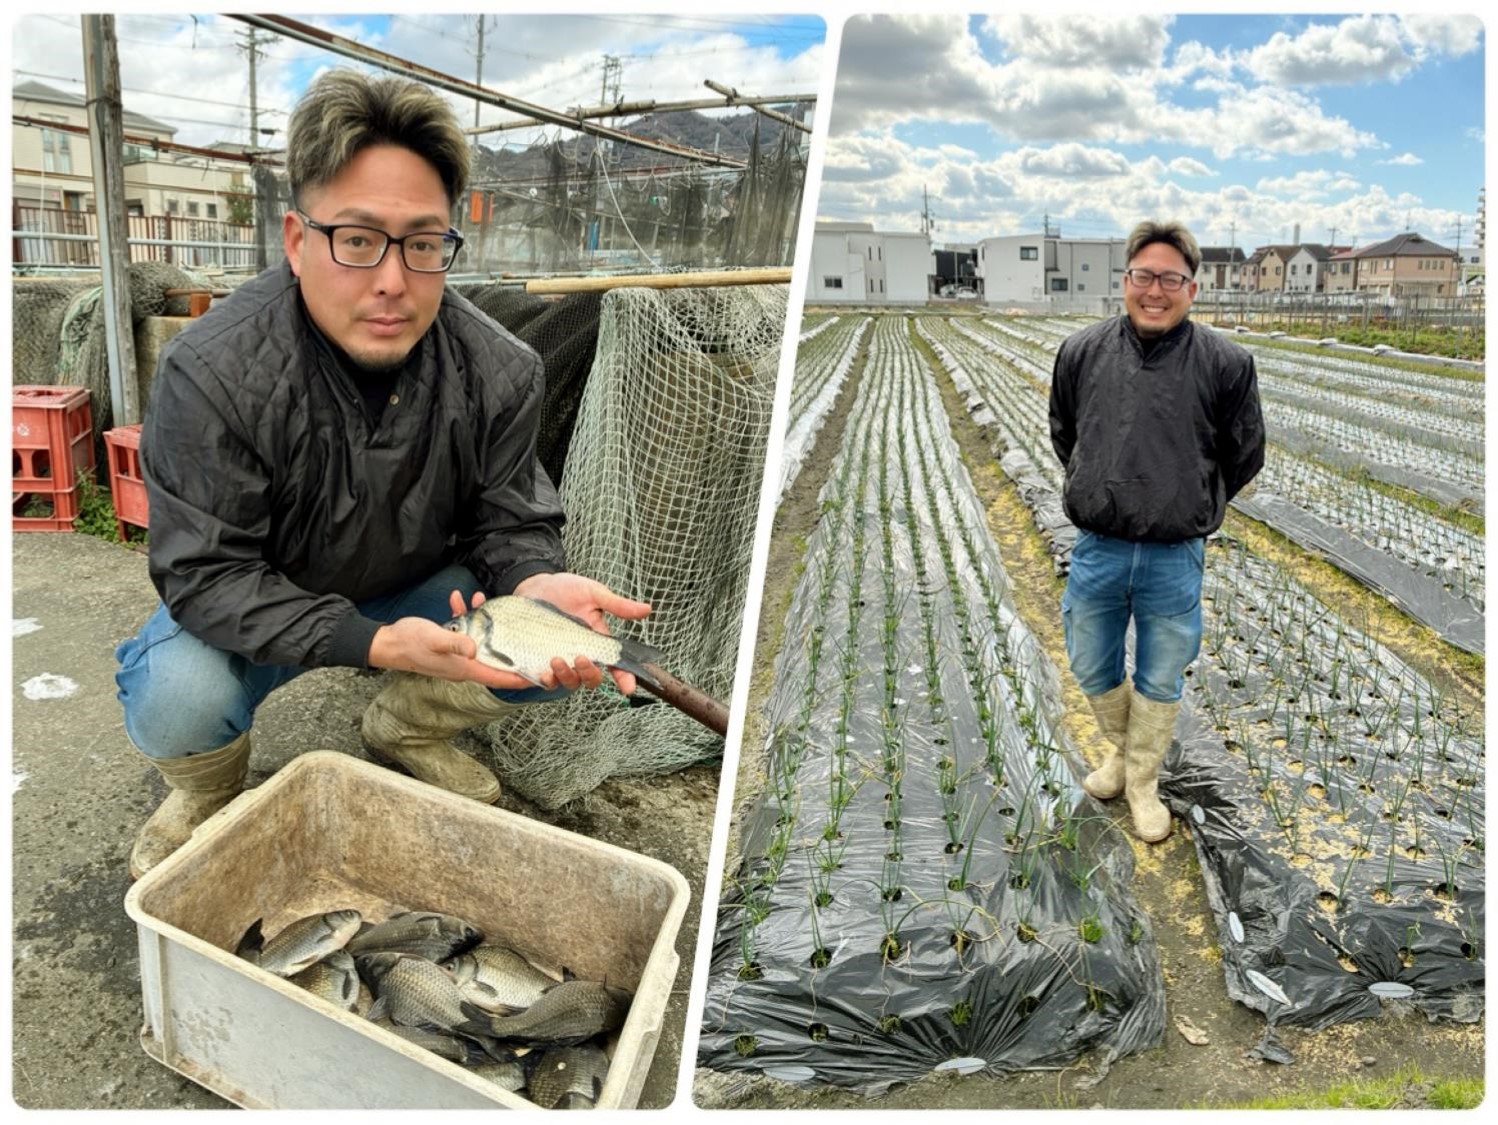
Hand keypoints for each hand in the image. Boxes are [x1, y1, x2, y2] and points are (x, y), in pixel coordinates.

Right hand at [367, 600, 534, 689]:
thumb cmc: (409, 643)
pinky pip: (465, 632)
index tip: (539, 676)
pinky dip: (465, 616)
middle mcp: (464, 665)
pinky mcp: (449, 645)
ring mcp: (457, 656)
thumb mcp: (434, 639)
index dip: (519, 678)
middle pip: (496, 660)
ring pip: (481, 641)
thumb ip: (454, 643)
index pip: (499, 678)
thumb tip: (473, 649)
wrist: (387, 643)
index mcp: (464, 669)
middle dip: (510, 645)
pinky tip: (459, 600)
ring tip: (479, 600)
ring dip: (484, 622)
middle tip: (526, 633)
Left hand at [512, 572, 651, 693]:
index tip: (628, 687)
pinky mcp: (539, 661)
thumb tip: (647, 609)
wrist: (535, 585)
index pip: (615, 664)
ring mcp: (561, 660)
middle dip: (589, 674)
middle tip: (580, 658)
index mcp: (597, 641)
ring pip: (570, 682)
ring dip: (566, 676)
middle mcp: (581, 655)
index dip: (624, 678)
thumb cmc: (565, 589)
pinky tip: (542, 671)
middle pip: (592, 678)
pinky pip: (546, 680)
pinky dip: (546, 680)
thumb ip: (618, 605)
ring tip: (556, 659)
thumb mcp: (594, 593)